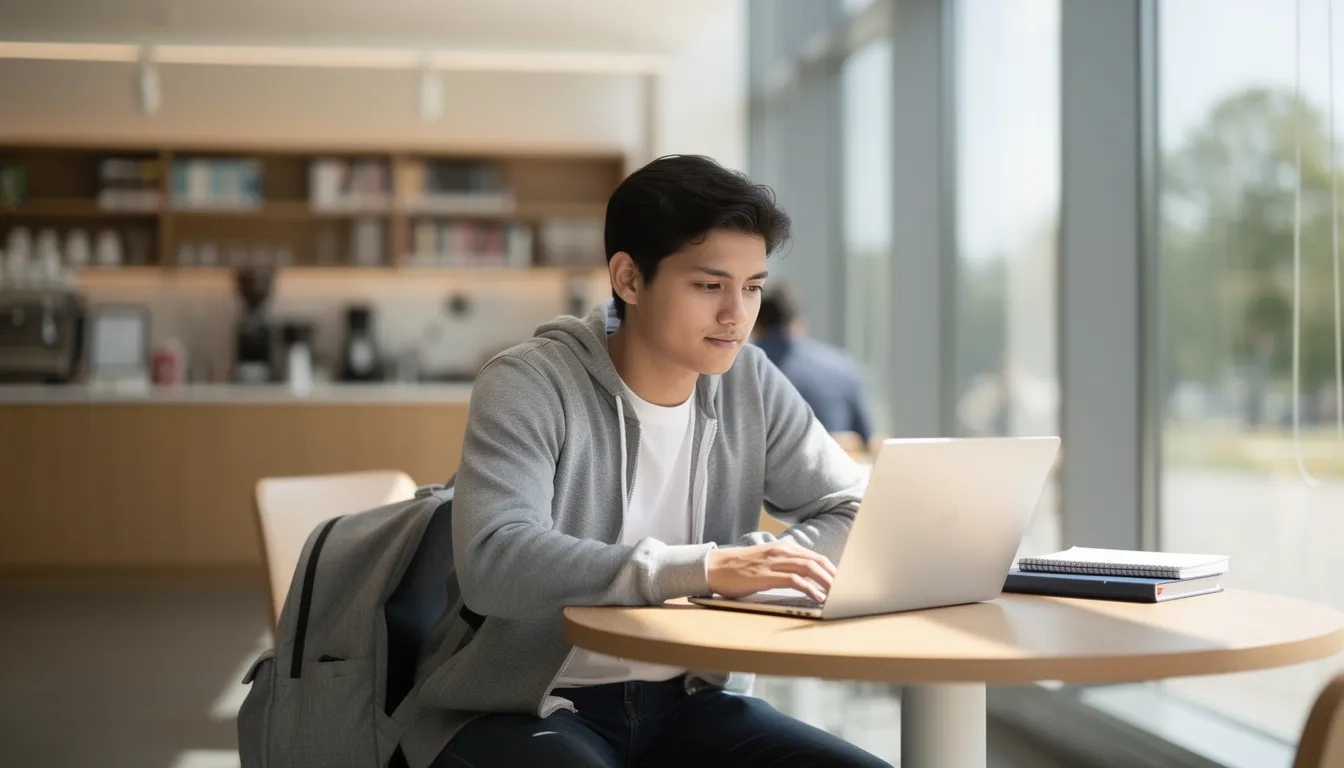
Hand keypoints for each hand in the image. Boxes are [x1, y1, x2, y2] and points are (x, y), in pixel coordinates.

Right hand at [706, 539, 836, 602]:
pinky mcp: (766, 575)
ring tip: (838, 595)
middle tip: (847, 590)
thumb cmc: (738, 568)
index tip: (843, 582)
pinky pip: (795, 580)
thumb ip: (783, 566)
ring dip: (827, 582)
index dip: (831, 569)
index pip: (814, 557)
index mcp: (782, 548)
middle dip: (834, 576)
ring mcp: (774, 562)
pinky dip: (810, 588)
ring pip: (809, 569)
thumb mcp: (764, 562)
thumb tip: (803, 579)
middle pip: (816, 561)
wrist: (713, 567)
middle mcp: (781, 552)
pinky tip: (818, 597)